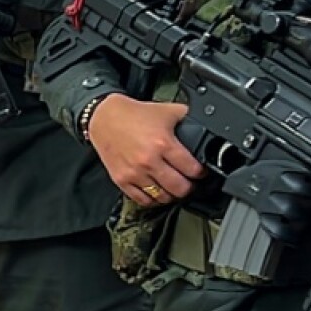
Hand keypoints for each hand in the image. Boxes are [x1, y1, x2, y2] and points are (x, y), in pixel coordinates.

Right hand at [87, 94, 205, 205]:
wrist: (104, 118)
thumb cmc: (133, 115)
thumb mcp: (166, 110)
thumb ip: (188, 118)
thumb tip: (206, 125)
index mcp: (163, 143)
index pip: (192, 169)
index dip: (200, 172)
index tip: (199, 171)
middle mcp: (149, 161)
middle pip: (180, 188)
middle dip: (189, 186)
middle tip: (189, 182)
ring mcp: (134, 173)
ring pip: (163, 197)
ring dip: (171, 194)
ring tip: (173, 187)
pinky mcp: (122, 180)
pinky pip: (143, 200)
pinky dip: (153, 199)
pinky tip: (157, 192)